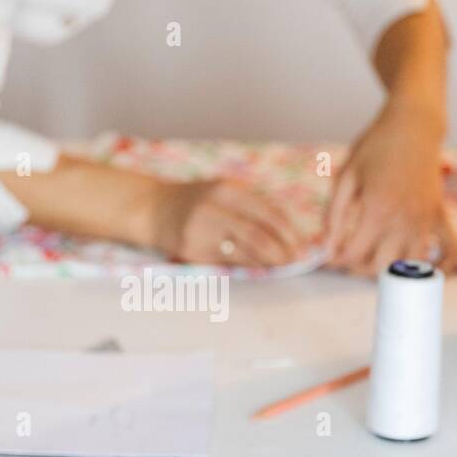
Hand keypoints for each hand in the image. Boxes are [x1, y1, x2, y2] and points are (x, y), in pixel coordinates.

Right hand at [152, 178, 306, 266]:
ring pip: (245, 253)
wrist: (154, 209)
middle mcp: (214, 208)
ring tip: (280, 265)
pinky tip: (257, 266)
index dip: (289, 233)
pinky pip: (227, 262)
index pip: (269, 214)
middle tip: (293, 261)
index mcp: (228, 189)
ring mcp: (201, 231)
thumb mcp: (224, 191)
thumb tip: (287, 232)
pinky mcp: (192, 250)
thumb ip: (253, 207)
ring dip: (266, 262)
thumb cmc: (197, 200)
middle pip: (259, 236)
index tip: (301, 246)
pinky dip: (246, 265)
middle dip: (281, 252)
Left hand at [324, 106, 456, 275]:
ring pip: (409, 266)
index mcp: (376, 210)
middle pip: (379, 268)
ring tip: (376, 256)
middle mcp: (404, 220)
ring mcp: (426, 220)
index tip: (331, 254)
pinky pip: (451, 250)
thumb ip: (334, 215)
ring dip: (390, 269)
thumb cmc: (376, 146)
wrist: (413, 125)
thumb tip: (327, 247)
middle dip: (359, 267)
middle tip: (350, 254)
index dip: (336, 260)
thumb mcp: (346, 177)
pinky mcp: (440, 216)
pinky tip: (426, 270)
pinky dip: (441, 266)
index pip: (353, 255)